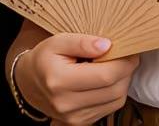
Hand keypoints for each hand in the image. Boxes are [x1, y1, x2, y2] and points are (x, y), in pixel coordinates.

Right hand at [16, 34, 138, 125]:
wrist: (30, 83)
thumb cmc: (44, 58)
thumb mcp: (57, 41)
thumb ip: (81, 42)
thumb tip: (106, 45)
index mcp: (60, 81)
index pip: (104, 75)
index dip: (122, 62)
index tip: (129, 49)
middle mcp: (67, 104)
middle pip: (113, 90)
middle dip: (126, 71)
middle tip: (127, 55)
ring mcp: (75, 118)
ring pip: (115, 101)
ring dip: (123, 82)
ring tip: (118, 65)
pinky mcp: (81, 123)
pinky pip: (109, 108)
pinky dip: (115, 92)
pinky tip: (109, 79)